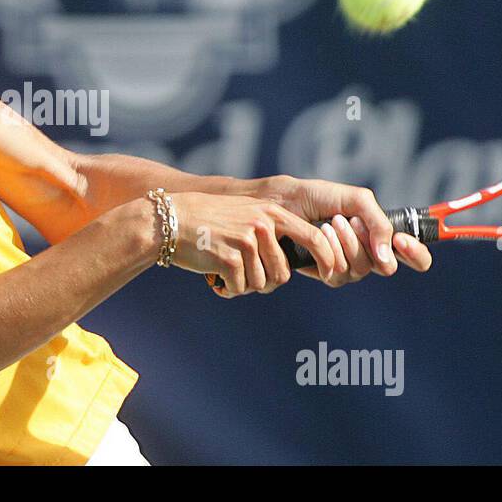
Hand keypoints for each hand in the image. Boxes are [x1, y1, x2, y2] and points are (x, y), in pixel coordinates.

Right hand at [165, 191, 338, 296]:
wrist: (170, 221)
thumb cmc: (207, 223)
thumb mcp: (244, 215)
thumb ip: (269, 231)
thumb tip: (289, 265)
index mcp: (271, 213)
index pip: (314, 237)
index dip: (327, 259)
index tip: (330, 273)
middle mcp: (263, 225)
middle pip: (283, 273)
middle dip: (266, 281)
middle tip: (244, 276)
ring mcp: (247, 242)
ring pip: (260, 283)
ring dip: (243, 284)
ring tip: (225, 270)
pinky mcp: (230, 259)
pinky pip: (240, 288)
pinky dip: (227, 287)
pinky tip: (214, 274)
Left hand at [253, 176, 432, 286]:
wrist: (282, 202)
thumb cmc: (317, 197)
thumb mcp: (356, 200)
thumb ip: (379, 223)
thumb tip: (388, 256)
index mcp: (382, 235)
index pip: (414, 257)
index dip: (416, 254)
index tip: (402, 240)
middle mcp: (369, 254)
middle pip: (387, 267)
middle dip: (368, 241)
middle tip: (353, 222)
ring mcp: (348, 266)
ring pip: (362, 269)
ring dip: (348, 243)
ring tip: (332, 222)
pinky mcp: (326, 273)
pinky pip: (339, 273)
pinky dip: (331, 251)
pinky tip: (321, 233)